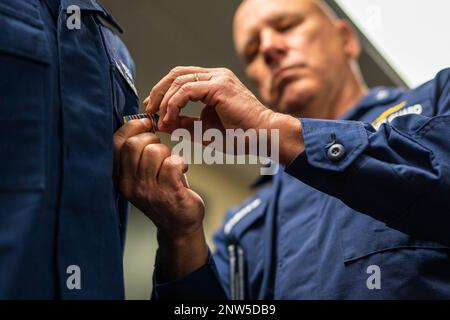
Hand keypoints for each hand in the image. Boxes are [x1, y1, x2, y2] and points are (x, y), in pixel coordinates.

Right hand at [113, 118, 207, 280]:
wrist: (179, 226)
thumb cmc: (163, 194)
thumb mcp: (142, 175)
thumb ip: (137, 154)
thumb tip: (139, 121)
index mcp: (121, 177)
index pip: (116, 144)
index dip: (131, 127)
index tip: (145, 123)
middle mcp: (130, 184)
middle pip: (135, 145)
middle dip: (152, 139)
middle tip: (161, 149)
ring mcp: (149, 191)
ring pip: (155, 152)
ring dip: (168, 153)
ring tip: (171, 164)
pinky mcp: (168, 194)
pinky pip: (172, 164)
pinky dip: (180, 162)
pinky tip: (181, 170)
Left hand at [144, 66, 303, 164]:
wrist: (263, 138)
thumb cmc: (240, 136)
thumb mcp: (204, 130)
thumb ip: (184, 124)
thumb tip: (162, 122)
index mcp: (214, 82)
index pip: (181, 78)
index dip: (163, 91)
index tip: (153, 108)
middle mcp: (216, 76)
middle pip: (177, 74)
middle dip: (158, 91)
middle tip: (149, 109)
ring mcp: (219, 78)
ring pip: (179, 81)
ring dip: (164, 100)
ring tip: (160, 118)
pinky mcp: (219, 87)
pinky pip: (187, 91)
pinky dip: (174, 104)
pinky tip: (171, 118)